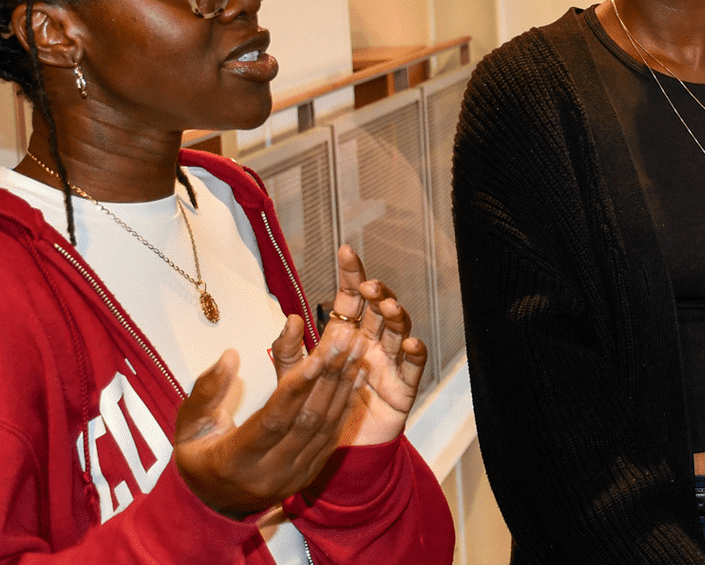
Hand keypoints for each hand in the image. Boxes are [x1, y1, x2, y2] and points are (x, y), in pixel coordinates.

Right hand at [173, 330, 368, 517]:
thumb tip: (229, 355)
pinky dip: (345, 404)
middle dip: (329, 376)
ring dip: (343, 385)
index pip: (273, 420)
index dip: (296, 388)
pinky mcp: (308, 475)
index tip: (317, 356)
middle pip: (307, 420)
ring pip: (325, 427)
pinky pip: (331, 438)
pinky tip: (355, 375)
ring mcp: (292, 477)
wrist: (213, 503)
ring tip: (357, 347)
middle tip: (347, 338)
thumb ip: (206, 390)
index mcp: (234, 460)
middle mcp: (269, 473)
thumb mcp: (188, 424)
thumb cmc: (197, 454)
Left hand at [272, 245, 427, 448]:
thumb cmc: (314, 411)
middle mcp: (370, 345)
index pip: (351, 300)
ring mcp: (388, 365)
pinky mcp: (402, 389)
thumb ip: (288, 352)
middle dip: (376, 293)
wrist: (329, 453)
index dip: (350, 276)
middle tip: (367, 286)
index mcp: (345, 337)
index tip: (345, 252)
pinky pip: (413, 367)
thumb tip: (291, 319)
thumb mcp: (293, 380)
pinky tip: (410, 343)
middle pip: (378, 310)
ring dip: (395, 316)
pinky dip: (415, 353)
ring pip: (398, 331)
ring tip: (387, 307)